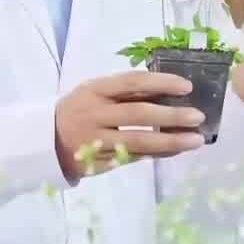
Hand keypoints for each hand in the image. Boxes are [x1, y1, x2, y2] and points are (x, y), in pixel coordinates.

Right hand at [53, 71, 204, 182]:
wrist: (45, 140)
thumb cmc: (80, 109)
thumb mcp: (94, 92)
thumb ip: (125, 92)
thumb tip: (170, 91)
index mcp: (95, 90)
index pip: (132, 82)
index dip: (161, 83)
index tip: (187, 87)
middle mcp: (95, 114)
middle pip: (138, 114)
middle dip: (171, 116)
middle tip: (198, 117)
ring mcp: (97, 141)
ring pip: (138, 141)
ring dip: (170, 141)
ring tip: (196, 140)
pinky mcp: (99, 161)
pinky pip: (133, 158)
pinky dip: (157, 154)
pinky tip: (176, 150)